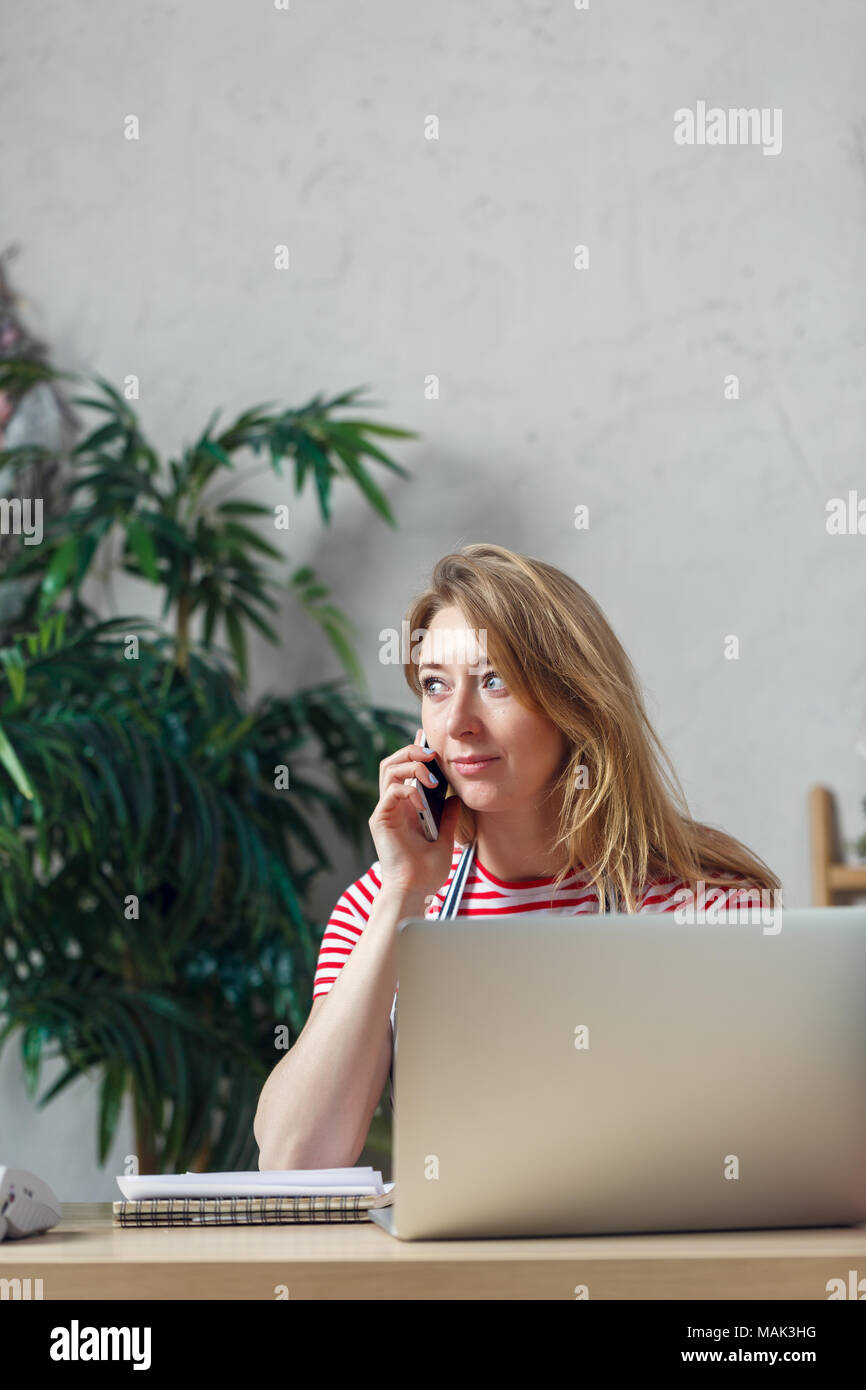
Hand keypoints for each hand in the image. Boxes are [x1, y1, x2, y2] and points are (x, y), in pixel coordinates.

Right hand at [368, 727, 462, 898]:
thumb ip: (449, 817)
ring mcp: (385, 811)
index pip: (405, 768)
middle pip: (392, 761)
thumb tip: (457, 797)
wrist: (415, 890)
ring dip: (411, 765)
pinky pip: (391, 792)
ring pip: (388, 770)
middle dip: (412, 751)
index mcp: (405, 806)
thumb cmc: (427, 870)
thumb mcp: (445, 838)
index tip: (432, 742)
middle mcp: (392, 804)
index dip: (416, 751)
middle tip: (432, 755)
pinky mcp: (380, 819)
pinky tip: (423, 799)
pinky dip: (408, 789)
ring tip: (430, 775)